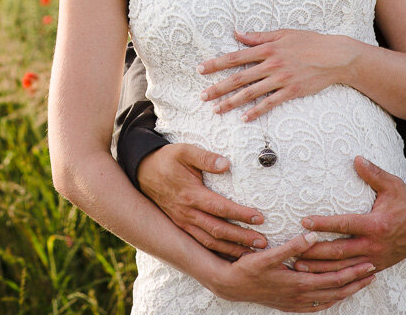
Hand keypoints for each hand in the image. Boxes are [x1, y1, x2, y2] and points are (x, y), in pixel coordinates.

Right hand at [136, 142, 266, 257]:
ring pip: (210, 241)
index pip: (220, 208)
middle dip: (241, 238)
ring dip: (231, 249)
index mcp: (190, 194)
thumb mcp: (184, 151)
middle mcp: (187, 212)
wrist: (142, 171)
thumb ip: (205, 157)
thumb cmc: (166, 159)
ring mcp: (183, 222)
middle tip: (263, 243)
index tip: (260, 217)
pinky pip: (201, 243)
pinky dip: (217, 252)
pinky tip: (230, 254)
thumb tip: (226, 163)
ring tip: (252, 253)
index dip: (241, 214)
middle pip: (218, 230)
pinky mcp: (181, 226)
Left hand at [200, 30, 357, 120]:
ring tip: (217, 110)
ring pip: (251, 93)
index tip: (200, 69)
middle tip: (202, 96)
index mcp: (267, 48)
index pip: (235, 57)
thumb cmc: (309, 42)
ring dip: (232, 102)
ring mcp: (281, 79)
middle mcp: (271, 64)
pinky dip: (256, 111)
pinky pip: (270, 103)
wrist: (336, 56)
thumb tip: (236, 33)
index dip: (216, 64)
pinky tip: (244, 118)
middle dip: (218, 87)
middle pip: (239, 78)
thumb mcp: (283, 33)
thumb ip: (258, 36)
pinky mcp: (292, 91)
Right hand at [206, 232, 375, 311]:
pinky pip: (317, 306)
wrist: (231, 286)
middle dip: (356, 282)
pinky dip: (330, 300)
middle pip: (337, 291)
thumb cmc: (247, 268)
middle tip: (373, 272)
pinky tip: (333, 296)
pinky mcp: (290, 305)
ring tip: (359, 283)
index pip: (335, 279)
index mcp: (300, 283)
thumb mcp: (268, 255)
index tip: (370, 264)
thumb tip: (312, 236)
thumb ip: (292, 246)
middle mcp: (302, 296)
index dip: (354, 273)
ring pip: (329, 299)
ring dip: (346, 291)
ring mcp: (296, 303)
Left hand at [293, 157, 405, 273]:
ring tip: (298, 265)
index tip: (304, 221)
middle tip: (293, 249)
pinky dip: (335, 276)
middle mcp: (374, 245)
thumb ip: (373, 174)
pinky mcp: (375, 266)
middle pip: (339, 251)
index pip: (345, 224)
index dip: (324, 223)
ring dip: (320, 267)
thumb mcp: (393, 186)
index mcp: (376, 225)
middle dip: (316, 251)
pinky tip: (318, 276)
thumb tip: (356, 158)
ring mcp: (375, 258)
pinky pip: (352, 274)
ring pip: (343, 267)